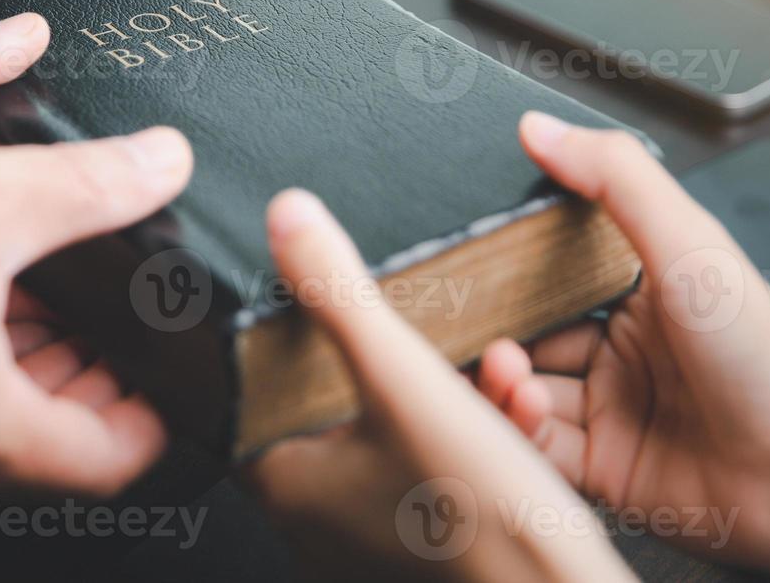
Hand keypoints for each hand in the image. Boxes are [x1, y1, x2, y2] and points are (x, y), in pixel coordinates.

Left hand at [246, 190, 632, 582]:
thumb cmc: (483, 517)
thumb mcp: (405, 381)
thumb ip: (340, 295)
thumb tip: (288, 220)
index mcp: (288, 483)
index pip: (255, 390)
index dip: (288, 339)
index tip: (319, 304)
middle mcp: (319, 519)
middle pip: (335, 406)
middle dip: (397, 358)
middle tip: (432, 332)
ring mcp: (371, 539)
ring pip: (396, 436)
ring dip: (448, 393)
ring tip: (498, 370)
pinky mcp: (427, 551)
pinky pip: (436, 472)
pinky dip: (472, 435)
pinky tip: (514, 411)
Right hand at [477, 113, 769, 569]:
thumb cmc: (768, 358)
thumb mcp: (688, 242)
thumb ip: (614, 177)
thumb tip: (541, 127)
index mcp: (643, 291)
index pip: (555, 269)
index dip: (510, 266)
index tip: (469, 259)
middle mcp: (625, 350)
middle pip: (529, 331)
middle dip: (492, 326)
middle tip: (467, 320)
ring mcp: (612, 410)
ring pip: (522, 388)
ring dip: (499, 376)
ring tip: (503, 365)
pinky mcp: (602, 469)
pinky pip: (535, 445)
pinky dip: (517, 424)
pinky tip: (523, 402)